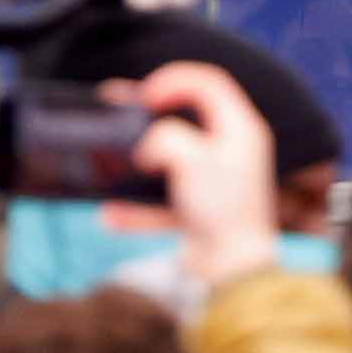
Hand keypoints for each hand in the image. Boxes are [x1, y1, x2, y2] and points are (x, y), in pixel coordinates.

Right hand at [125, 62, 281, 287]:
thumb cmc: (222, 210)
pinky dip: (138, 207)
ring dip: (140, 162)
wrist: (232, 272)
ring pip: (171, 161)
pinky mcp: (200, 213)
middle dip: (151, 116)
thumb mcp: (191, 159)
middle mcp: (232, 152)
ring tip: (111, 160)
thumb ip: (166, 139)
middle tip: (122, 114)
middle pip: (188, 118)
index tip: (145, 95)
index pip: (210, 83)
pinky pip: (163, 203)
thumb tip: (149, 147)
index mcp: (240, 129)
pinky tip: (111, 214)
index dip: (174, 79)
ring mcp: (215, 183)